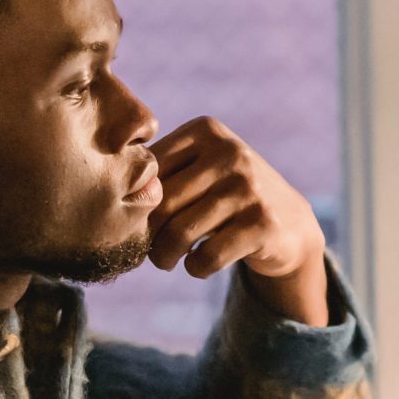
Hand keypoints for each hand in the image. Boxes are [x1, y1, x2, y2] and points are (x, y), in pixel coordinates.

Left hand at [146, 117, 328, 324]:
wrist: (289, 222)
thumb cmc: (226, 196)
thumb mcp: (200, 168)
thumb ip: (160, 172)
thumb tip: (108, 198)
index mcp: (206, 130)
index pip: (149, 171)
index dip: (135, 204)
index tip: (137, 223)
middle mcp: (229, 153)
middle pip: (161, 204)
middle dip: (148, 235)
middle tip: (148, 250)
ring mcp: (249, 188)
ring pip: (180, 233)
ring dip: (165, 257)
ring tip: (165, 261)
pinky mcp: (262, 224)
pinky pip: (207, 256)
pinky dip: (195, 268)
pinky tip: (197, 265)